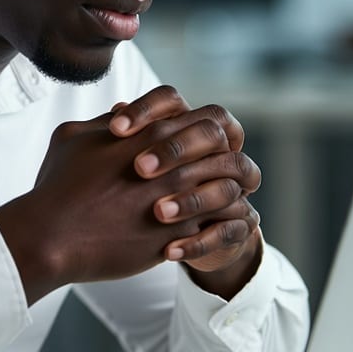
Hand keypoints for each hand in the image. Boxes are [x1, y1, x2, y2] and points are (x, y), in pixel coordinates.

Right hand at [0, 87, 261, 303]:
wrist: (51, 237)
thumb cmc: (57, 186)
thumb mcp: (73, 137)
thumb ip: (103, 120)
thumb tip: (121, 110)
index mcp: (153, 134)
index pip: (209, 119)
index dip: (213, 131)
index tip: (206, 145)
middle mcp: (174, 163)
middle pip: (228, 151)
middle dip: (229, 159)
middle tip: (221, 171)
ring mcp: (181, 200)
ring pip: (232, 189)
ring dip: (230, 192)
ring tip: (220, 201)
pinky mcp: (181, 236)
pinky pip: (223, 227)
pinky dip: (223, 226)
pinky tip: (209, 228)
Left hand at [108, 86, 262, 289]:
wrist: (177, 232)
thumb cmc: (144, 187)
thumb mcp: (126, 161)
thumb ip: (120, 139)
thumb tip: (111, 112)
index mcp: (185, 126)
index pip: (174, 101)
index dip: (148, 110)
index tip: (116, 130)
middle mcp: (217, 149)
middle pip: (210, 133)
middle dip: (175, 148)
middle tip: (139, 168)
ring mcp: (235, 186)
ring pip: (226, 183)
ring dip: (191, 199)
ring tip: (157, 213)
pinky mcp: (241, 222)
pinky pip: (229, 230)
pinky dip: (200, 242)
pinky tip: (169, 250)